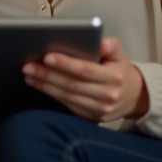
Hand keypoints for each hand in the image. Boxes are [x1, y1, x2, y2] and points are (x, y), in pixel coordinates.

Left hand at [22, 38, 147, 122]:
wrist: (133, 96)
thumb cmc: (119, 69)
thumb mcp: (120, 53)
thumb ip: (111, 45)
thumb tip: (101, 42)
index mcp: (114, 77)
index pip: (85, 70)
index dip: (66, 64)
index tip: (47, 56)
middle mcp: (107, 95)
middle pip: (72, 85)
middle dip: (48, 75)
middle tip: (28, 66)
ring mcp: (99, 110)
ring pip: (67, 97)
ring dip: (45, 86)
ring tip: (29, 74)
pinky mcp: (91, 118)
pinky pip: (68, 105)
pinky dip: (51, 95)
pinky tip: (39, 85)